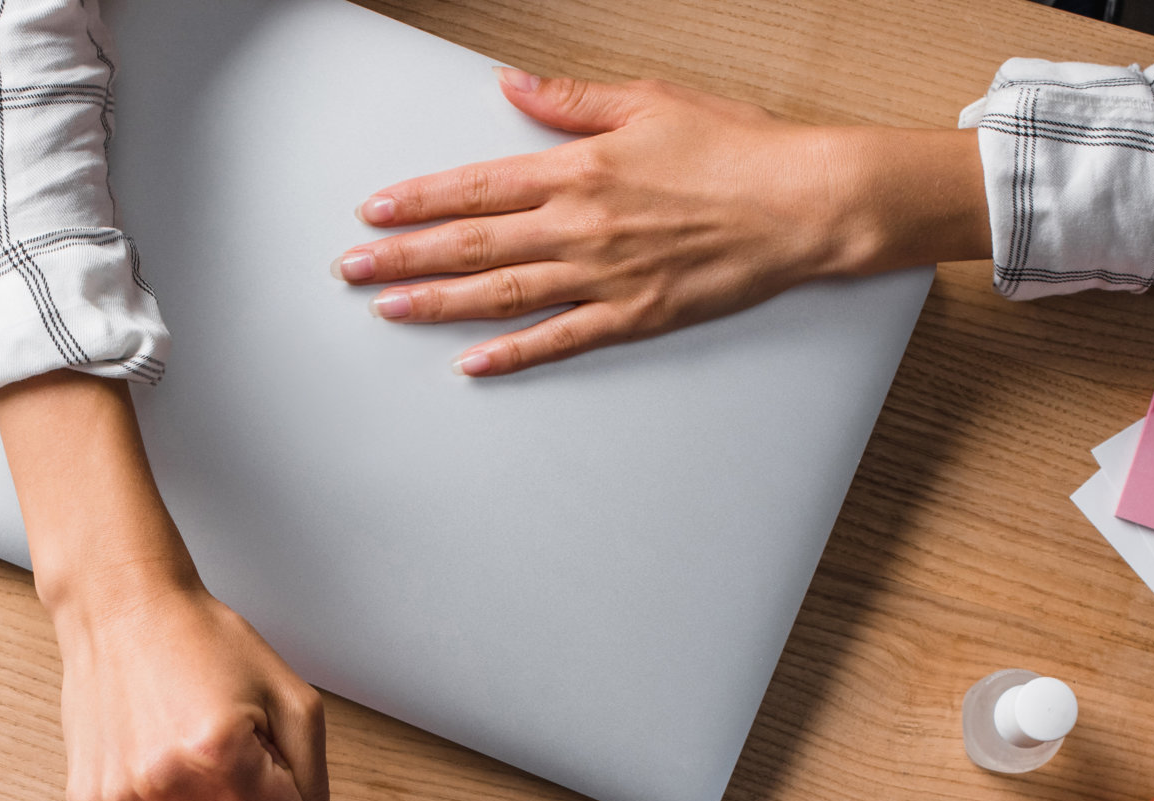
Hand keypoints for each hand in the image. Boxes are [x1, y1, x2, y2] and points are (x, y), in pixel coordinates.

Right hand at [0, 370, 326, 800]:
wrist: (121, 610)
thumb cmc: (203, 643)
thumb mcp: (291, 696)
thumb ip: (313, 775)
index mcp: (220, 757)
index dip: (277, 789)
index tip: (256, 750)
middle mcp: (165, 785)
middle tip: (219, 747)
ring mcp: (121, 800)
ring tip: (183, 751)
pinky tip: (154, 761)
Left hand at [330, 69, 990, 376]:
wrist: (801, 202)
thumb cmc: (735, 147)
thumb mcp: (647, 100)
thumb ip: (570, 99)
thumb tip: (512, 84)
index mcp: (578, 168)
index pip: (476, 186)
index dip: (418, 200)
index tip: (372, 208)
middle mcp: (580, 224)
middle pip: (471, 244)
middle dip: (403, 256)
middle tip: (351, 268)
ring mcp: (603, 275)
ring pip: (501, 294)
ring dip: (437, 303)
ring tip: (387, 308)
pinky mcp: (633, 316)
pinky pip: (559, 339)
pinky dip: (512, 354)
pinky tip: (470, 363)